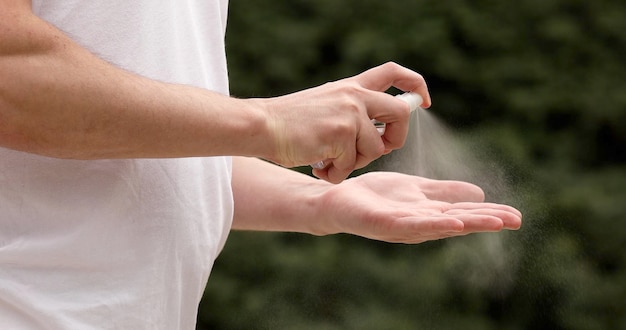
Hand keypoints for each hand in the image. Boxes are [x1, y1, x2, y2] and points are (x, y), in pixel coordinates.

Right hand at [259, 62, 430, 182]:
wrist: (262, 125)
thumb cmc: (289, 122)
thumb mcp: (325, 104)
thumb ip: (351, 110)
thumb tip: (379, 135)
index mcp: (351, 87)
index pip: (393, 73)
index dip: (414, 86)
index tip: (423, 101)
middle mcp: (354, 96)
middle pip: (400, 113)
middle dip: (397, 139)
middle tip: (380, 150)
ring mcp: (349, 114)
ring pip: (375, 149)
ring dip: (355, 163)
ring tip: (330, 162)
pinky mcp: (341, 134)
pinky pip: (352, 165)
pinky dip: (336, 173)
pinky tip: (318, 167)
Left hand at [314, 172, 521, 242]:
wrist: (339, 199)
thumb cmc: (376, 196)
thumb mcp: (417, 189)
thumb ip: (444, 191)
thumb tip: (480, 192)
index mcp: (429, 215)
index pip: (465, 213)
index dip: (490, 214)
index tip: (516, 215)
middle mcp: (420, 224)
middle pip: (459, 222)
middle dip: (487, 222)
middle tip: (515, 221)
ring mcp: (403, 226)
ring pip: (441, 225)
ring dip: (468, 223)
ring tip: (494, 222)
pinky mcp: (385, 223)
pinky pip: (413, 224)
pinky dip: (434, 224)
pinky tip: (453, 222)